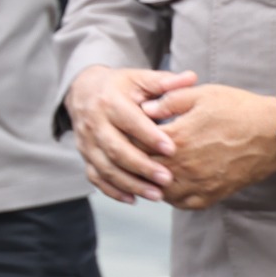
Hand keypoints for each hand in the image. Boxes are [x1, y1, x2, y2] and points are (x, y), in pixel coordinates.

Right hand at [66, 63, 198, 203]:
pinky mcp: (85, 156)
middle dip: (142, 166)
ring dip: (130, 183)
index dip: (149, 136)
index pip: (129, 121)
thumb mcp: (139, 79)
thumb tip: (192, 78)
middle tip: (167, 179)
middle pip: (115, 149)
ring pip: (105, 168)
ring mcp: (87, 142)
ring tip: (157, 195)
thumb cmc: (120, 86)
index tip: (172, 149)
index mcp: (109, 101)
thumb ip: (165, 82)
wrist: (83, 91)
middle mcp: (94, 123)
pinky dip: (112, 190)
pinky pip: (95, 177)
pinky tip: (133, 199)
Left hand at [141, 81, 275, 209]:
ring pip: (160, 191)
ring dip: (152, 181)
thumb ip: (170, 100)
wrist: (275, 134)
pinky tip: (172, 184)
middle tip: (133, 152)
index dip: (129, 138)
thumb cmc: (240, 109)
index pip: (138, 143)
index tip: (126, 132)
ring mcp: (199, 183)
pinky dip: (172, 196)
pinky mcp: (213, 194)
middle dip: (137, 160)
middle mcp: (185, 164)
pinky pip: (183, 203)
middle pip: (146, 169)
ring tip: (151, 169)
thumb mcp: (203, 94)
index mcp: (178, 137)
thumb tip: (144, 107)